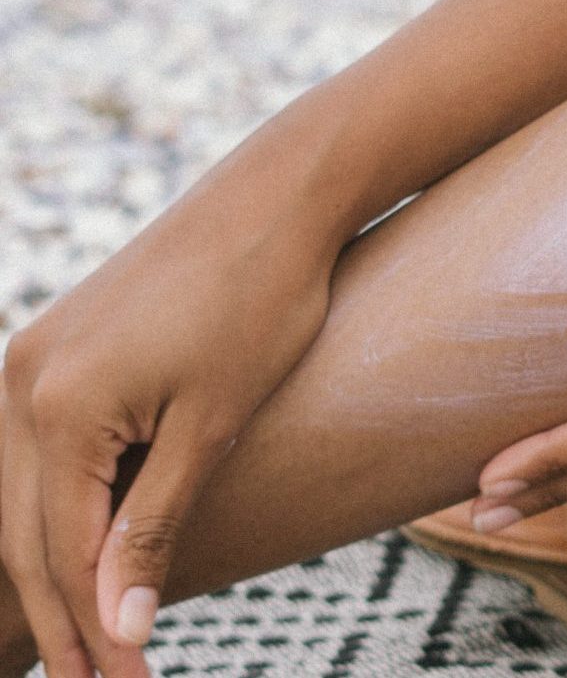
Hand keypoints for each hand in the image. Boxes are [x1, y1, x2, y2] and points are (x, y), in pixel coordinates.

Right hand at [3, 219, 333, 677]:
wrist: (273, 201)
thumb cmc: (260, 304)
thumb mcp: (212, 426)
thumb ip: (154, 526)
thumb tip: (120, 625)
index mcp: (55, 411)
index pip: (63, 555)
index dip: (93, 629)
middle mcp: (17, 388)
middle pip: (27, 539)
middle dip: (62, 620)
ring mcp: (26, 365)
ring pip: (23, 504)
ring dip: (53, 578)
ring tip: (88, 648)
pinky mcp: (52, 354)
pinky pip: (37, 461)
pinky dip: (57, 520)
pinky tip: (81, 561)